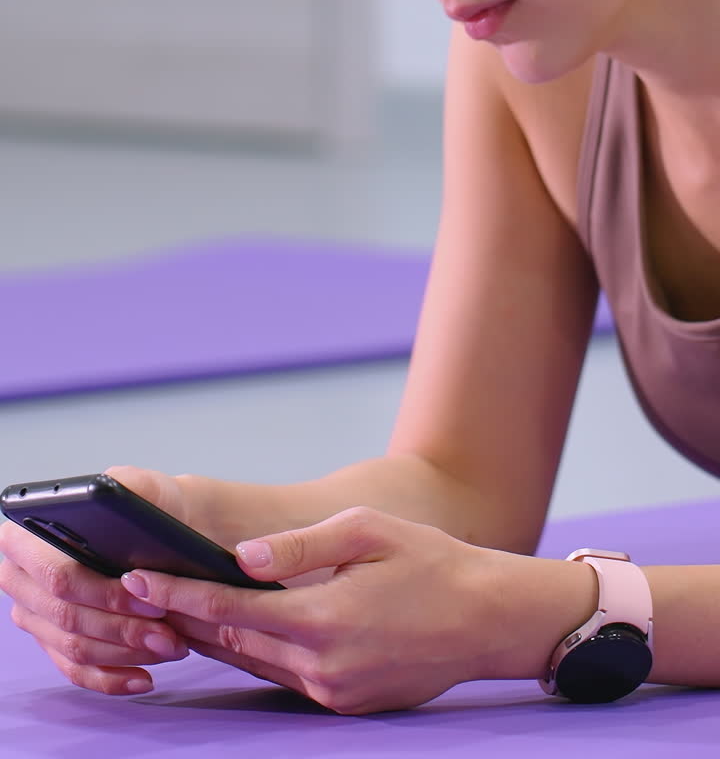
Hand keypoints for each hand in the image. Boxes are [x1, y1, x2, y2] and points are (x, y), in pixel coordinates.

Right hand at [0, 465, 190, 694]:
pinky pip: (77, 672)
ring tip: (170, 645)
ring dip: (126, 651)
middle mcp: (21, 578)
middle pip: (66, 616)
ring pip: (74, 647)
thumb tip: (108, 495)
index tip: (145, 594)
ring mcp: (35, 616)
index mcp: (29, 536)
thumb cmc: (152, 509)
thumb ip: (129, 485)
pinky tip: (145, 677)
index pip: (57, 574)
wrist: (166, 531)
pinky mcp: (55, 644)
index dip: (100, 591)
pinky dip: (113, 678)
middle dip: (120, 627)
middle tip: (167, 629)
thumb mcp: (147, 487)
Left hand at [119, 505, 530, 713]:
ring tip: (179, 608)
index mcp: (320, 619)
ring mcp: (333, 691)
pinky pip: (286, 677)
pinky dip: (257, 652)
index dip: (177, 594)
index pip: (227, 610)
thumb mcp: (368, 531)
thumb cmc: (430, 561)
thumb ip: (300, 546)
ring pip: (254, 663)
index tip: (135, 579)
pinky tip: (243, 629)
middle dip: (184, 615)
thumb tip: (242, 557)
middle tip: (143, 589)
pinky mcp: (347, 704)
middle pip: (231, 642)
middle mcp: (320, 666)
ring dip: (216, 637)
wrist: (488, 620)